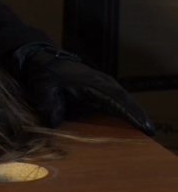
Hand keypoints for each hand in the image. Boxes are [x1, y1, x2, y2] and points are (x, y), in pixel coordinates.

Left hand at [12, 42, 155, 134]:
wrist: (44, 61)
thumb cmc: (45, 74)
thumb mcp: (43, 89)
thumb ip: (49, 106)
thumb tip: (55, 123)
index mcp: (90, 83)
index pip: (113, 98)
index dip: (127, 112)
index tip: (141, 124)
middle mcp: (101, 84)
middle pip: (123, 100)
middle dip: (137, 114)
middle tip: (150, 130)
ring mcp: (102, 86)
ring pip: (122, 100)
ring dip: (133, 113)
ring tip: (146, 129)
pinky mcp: (99, 90)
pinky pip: (115, 101)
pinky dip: (124, 110)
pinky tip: (132, 122)